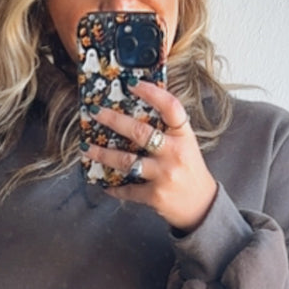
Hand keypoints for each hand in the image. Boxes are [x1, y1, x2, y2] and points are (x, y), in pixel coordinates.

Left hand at [83, 80, 217, 231]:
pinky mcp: (155, 195)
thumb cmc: (190, 170)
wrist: (202, 205)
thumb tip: (135, 111)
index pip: (171, 107)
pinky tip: (104, 183)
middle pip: (140, 132)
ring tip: (86, 148)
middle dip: (113, 120)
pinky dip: (113, 187)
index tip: (131, 83)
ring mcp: (164, 175)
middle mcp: (174, 153)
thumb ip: (167, 130)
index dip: (151, 92)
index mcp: (184, 136)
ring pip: (126, 161)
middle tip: (94, 111)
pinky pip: (128, 189)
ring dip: (102, 154)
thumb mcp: (186, 145)